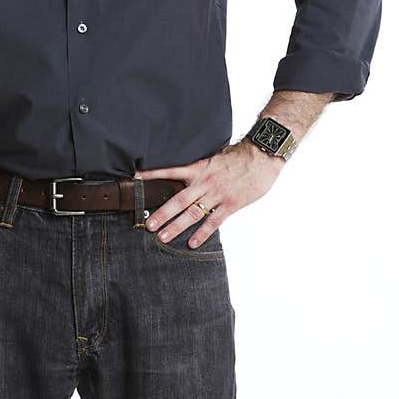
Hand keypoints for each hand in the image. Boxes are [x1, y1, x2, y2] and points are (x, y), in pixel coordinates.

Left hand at [135, 140, 283, 248]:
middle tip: (147, 224)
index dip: (152, 175)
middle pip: (178, 199)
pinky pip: (213, 221)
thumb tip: (186, 175)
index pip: (170, 171)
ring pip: (192, 213)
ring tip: (162, 237)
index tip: (135, 178)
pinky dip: (202, 233)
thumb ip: (201, 169)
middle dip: (161, 213)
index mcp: (199, 168)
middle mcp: (205, 182)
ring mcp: (217, 194)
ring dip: (176, 226)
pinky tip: (192, 243)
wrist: (263, 155)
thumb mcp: (215, 158)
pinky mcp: (231, 204)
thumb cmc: (240, 156)